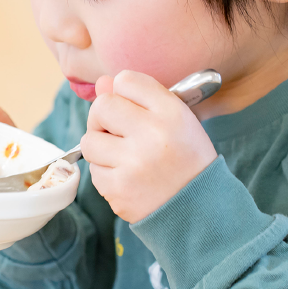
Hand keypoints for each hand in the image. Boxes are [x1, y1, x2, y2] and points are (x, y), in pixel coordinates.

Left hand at [81, 70, 217, 222]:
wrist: (198, 208)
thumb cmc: (185, 159)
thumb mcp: (176, 120)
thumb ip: (140, 97)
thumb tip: (101, 83)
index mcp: (171, 112)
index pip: (126, 80)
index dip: (123, 93)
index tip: (130, 108)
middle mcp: (152, 134)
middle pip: (101, 106)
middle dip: (103, 118)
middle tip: (117, 132)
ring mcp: (133, 163)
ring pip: (89, 141)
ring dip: (100, 148)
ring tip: (123, 157)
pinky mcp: (118, 189)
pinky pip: (94, 171)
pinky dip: (106, 173)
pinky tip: (127, 178)